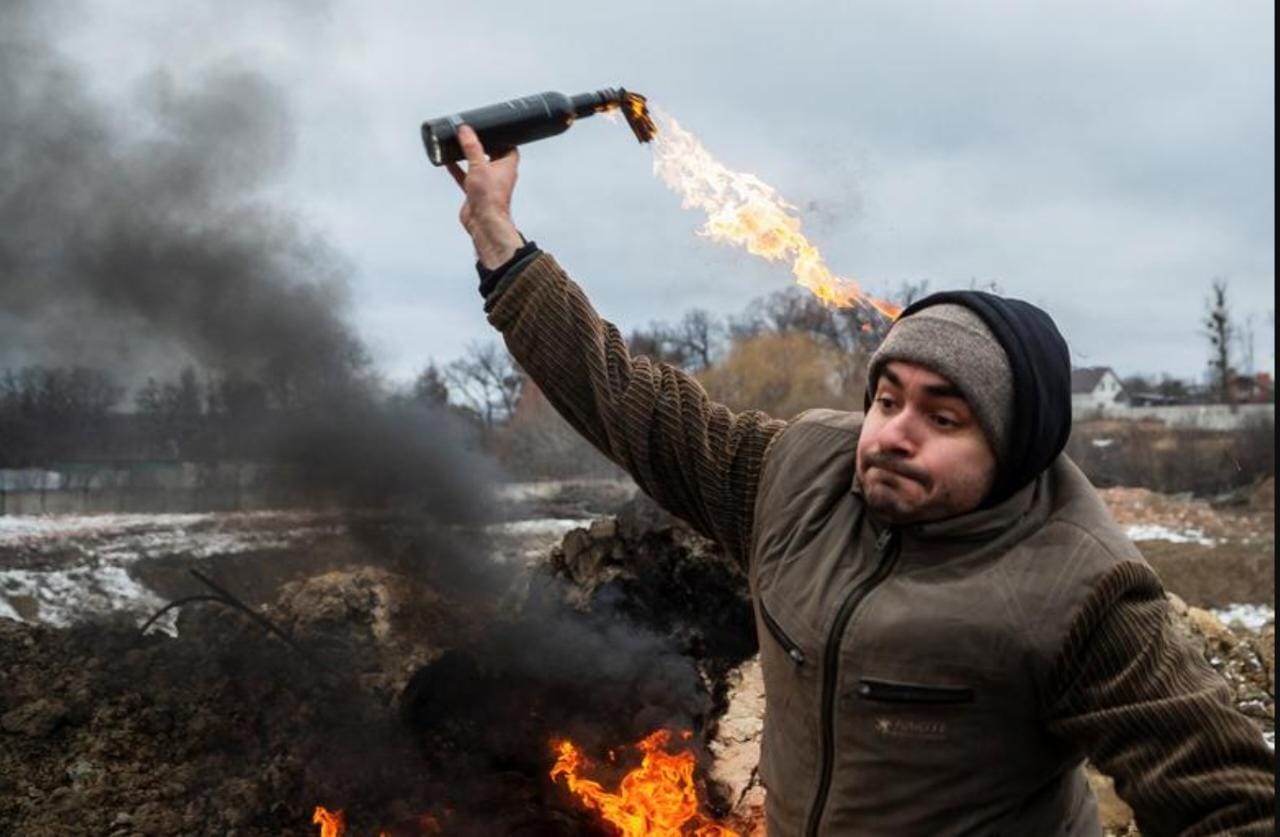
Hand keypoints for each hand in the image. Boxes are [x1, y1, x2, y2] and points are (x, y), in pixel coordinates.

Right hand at [446, 125, 524, 268]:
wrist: (483, 223)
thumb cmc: (490, 198)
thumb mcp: (479, 166)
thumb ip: (472, 147)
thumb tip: (466, 130)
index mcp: (507, 165)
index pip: (509, 146)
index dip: (502, 137)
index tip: (492, 128)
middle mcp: (498, 174)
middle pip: (491, 154)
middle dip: (482, 145)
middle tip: (472, 133)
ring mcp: (486, 183)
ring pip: (476, 165)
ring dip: (468, 156)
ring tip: (458, 143)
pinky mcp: (474, 192)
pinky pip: (465, 176)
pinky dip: (457, 169)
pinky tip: (448, 161)